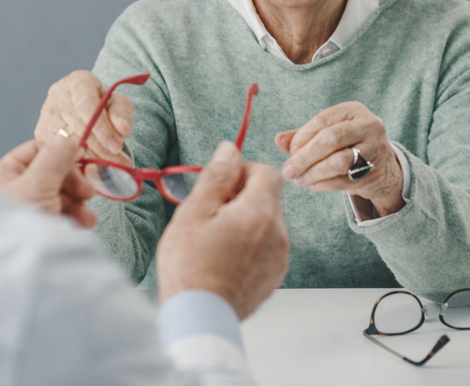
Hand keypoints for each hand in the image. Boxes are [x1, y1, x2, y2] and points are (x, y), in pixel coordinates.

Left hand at [0, 136, 98, 228]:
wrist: (7, 273)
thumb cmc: (17, 224)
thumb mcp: (38, 185)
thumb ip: (55, 159)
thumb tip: (68, 138)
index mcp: (2, 175)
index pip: (36, 151)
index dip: (61, 156)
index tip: (83, 165)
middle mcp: (9, 192)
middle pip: (48, 175)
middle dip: (73, 185)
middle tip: (90, 195)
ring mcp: (21, 213)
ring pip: (53, 199)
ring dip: (76, 205)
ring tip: (89, 220)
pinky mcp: (31, 232)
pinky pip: (53, 218)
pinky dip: (70, 219)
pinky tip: (81, 227)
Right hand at [34, 70, 133, 166]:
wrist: (87, 111)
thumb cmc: (104, 106)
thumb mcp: (118, 104)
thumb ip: (122, 113)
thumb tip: (122, 129)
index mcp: (78, 82)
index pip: (87, 105)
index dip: (102, 128)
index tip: (117, 146)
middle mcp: (57, 96)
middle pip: (78, 126)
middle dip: (100, 149)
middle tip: (118, 164)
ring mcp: (46, 116)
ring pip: (68, 144)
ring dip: (89, 160)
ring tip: (108, 168)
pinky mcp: (40, 135)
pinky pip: (58, 155)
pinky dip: (76, 165)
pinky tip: (90, 170)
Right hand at [157, 141, 288, 319]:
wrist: (198, 318)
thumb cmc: (190, 267)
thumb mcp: (194, 212)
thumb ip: (216, 176)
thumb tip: (230, 150)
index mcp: (260, 212)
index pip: (268, 172)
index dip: (244, 171)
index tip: (222, 185)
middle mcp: (278, 234)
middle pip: (269, 198)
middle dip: (242, 197)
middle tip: (211, 214)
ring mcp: (279, 258)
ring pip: (268, 223)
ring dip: (246, 222)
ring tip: (215, 239)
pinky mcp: (274, 277)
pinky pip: (267, 248)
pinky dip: (251, 245)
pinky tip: (225, 258)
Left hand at [275, 101, 404, 217]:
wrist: (382, 168)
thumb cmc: (347, 145)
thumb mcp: (328, 134)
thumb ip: (302, 136)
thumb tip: (279, 139)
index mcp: (354, 110)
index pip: (324, 120)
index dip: (304, 135)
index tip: (291, 150)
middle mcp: (368, 126)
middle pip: (331, 139)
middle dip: (306, 156)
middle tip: (288, 170)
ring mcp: (375, 149)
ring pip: (339, 162)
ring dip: (313, 173)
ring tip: (298, 179)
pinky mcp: (374, 172)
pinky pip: (344, 180)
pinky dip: (323, 184)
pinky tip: (311, 184)